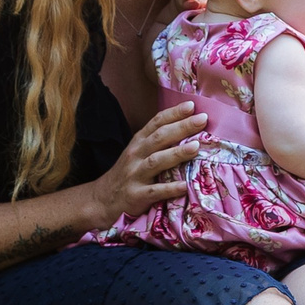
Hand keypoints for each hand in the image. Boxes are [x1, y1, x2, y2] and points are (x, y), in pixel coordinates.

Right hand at [89, 103, 206, 225]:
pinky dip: (169, 188)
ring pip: (156, 161)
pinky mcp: (136, 195)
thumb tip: (189, 128)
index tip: (192, 105)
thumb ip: (159, 141)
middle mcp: (136, 155)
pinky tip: (184, 186)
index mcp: (139, 142)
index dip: (173, 113)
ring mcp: (135, 175)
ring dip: (176, 153)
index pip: (156, 122)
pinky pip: (154, 191)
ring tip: (196, 147)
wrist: (102, 199)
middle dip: (181, 127)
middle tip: (202, 120)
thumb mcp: (138, 152)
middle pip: (159, 137)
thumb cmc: (129, 172)